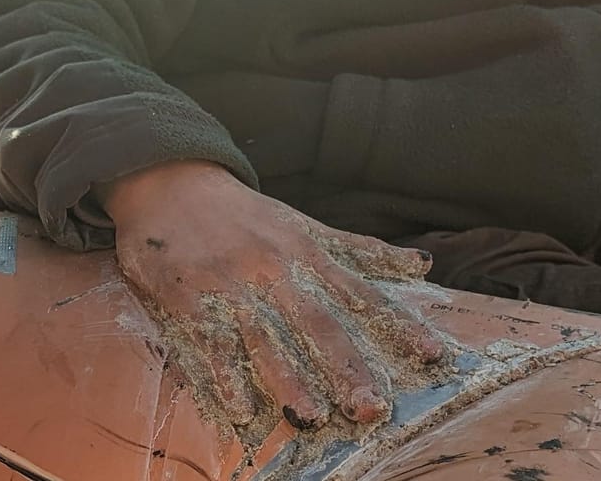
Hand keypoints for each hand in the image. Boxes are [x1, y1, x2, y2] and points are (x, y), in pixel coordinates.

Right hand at [102, 161, 445, 430]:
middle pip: (316, 323)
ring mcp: (232, 285)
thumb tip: (423, 266)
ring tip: (312, 416)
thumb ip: (360, 250)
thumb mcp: (304, 225)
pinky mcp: (190, 298)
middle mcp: (274, 269)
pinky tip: (241, 409)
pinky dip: (226, 376)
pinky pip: (211, 343)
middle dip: (345, 366)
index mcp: (306, 252)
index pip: (360, 293)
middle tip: (371, 407)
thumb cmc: (245, 214)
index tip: (431, 355)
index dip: (396, 324)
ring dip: (288, 379)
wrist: (169, 183)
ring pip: (265, 337)